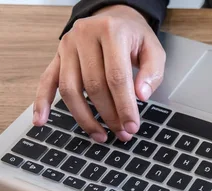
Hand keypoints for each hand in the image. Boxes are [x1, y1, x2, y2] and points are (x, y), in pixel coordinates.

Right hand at [33, 5, 165, 141]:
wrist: (114, 17)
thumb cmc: (134, 37)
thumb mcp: (154, 49)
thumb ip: (152, 73)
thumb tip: (141, 96)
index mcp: (111, 32)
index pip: (116, 77)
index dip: (124, 106)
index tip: (132, 126)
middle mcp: (84, 36)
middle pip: (93, 85)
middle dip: (109, 115)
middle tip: (122, 134)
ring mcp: (67, 46)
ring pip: (70, 89)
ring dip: (84, 118)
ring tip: (100, 136)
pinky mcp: (57, 56)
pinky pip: (47, 81)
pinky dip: (42, 103)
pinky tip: (41, 122)